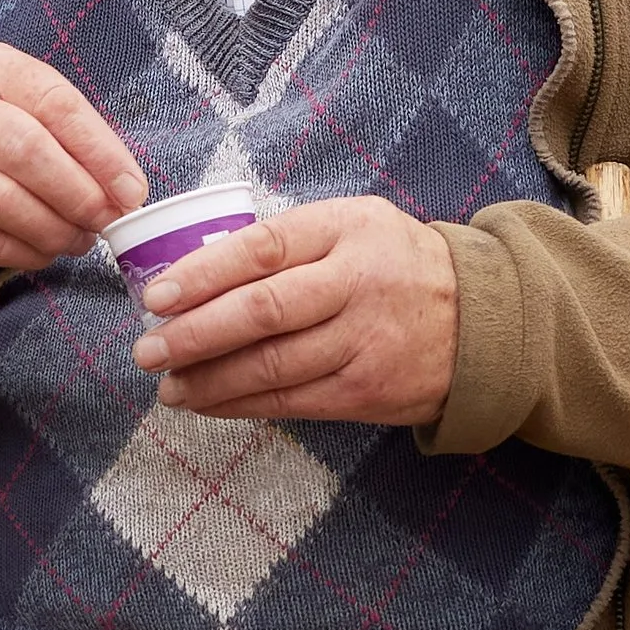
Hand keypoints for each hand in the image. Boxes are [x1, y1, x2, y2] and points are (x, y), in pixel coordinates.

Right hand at [0, 46, 146, 273]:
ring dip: (52, 231)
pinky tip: (44, 250)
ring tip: (78, 239)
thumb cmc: (0, 128)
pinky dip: (23, 253)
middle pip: (25, 151)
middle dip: (77, 195)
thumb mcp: (35, 110)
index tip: (131, 192)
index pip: (56, 106)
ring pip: (0, 202)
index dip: (101, 153)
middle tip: (104, 221)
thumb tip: (126, 194)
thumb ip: (81, 141)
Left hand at [130, 195, 459, 427]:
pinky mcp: (367, 392)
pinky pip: (291, 402)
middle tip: (147, 350)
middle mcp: (356, 284)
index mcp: (345, 230)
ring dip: (208, 380)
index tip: (155, 297)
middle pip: (262, 314)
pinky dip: (241, 404)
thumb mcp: (352, 225)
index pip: (261, 249)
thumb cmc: (393, 263)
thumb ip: (289, 240)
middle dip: (194, 336)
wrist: (483, 319)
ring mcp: (364, 342)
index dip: (202, 275)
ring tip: (168, 384)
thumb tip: (197, 269)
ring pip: (271, 366)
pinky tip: (208, 403)